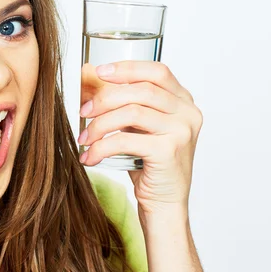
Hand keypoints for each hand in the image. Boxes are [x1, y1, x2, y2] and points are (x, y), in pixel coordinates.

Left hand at [78, 60, 202, 214]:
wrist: (164, 203)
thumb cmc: (148, 164)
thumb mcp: (136, 128)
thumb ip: (122, 105)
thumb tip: (87, 80)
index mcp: (183, 102)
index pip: (158, 71)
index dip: (127, 68)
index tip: (99, 72)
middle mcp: (188, 113)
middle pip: (141, 90)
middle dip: (105, 98)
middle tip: (83, 111)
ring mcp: (182, 132)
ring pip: (131, 112)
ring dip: (100, 124)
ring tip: (84, 138)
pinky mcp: (169, 152)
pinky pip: (126, 140)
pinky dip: (101, 147)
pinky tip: (89, 156)